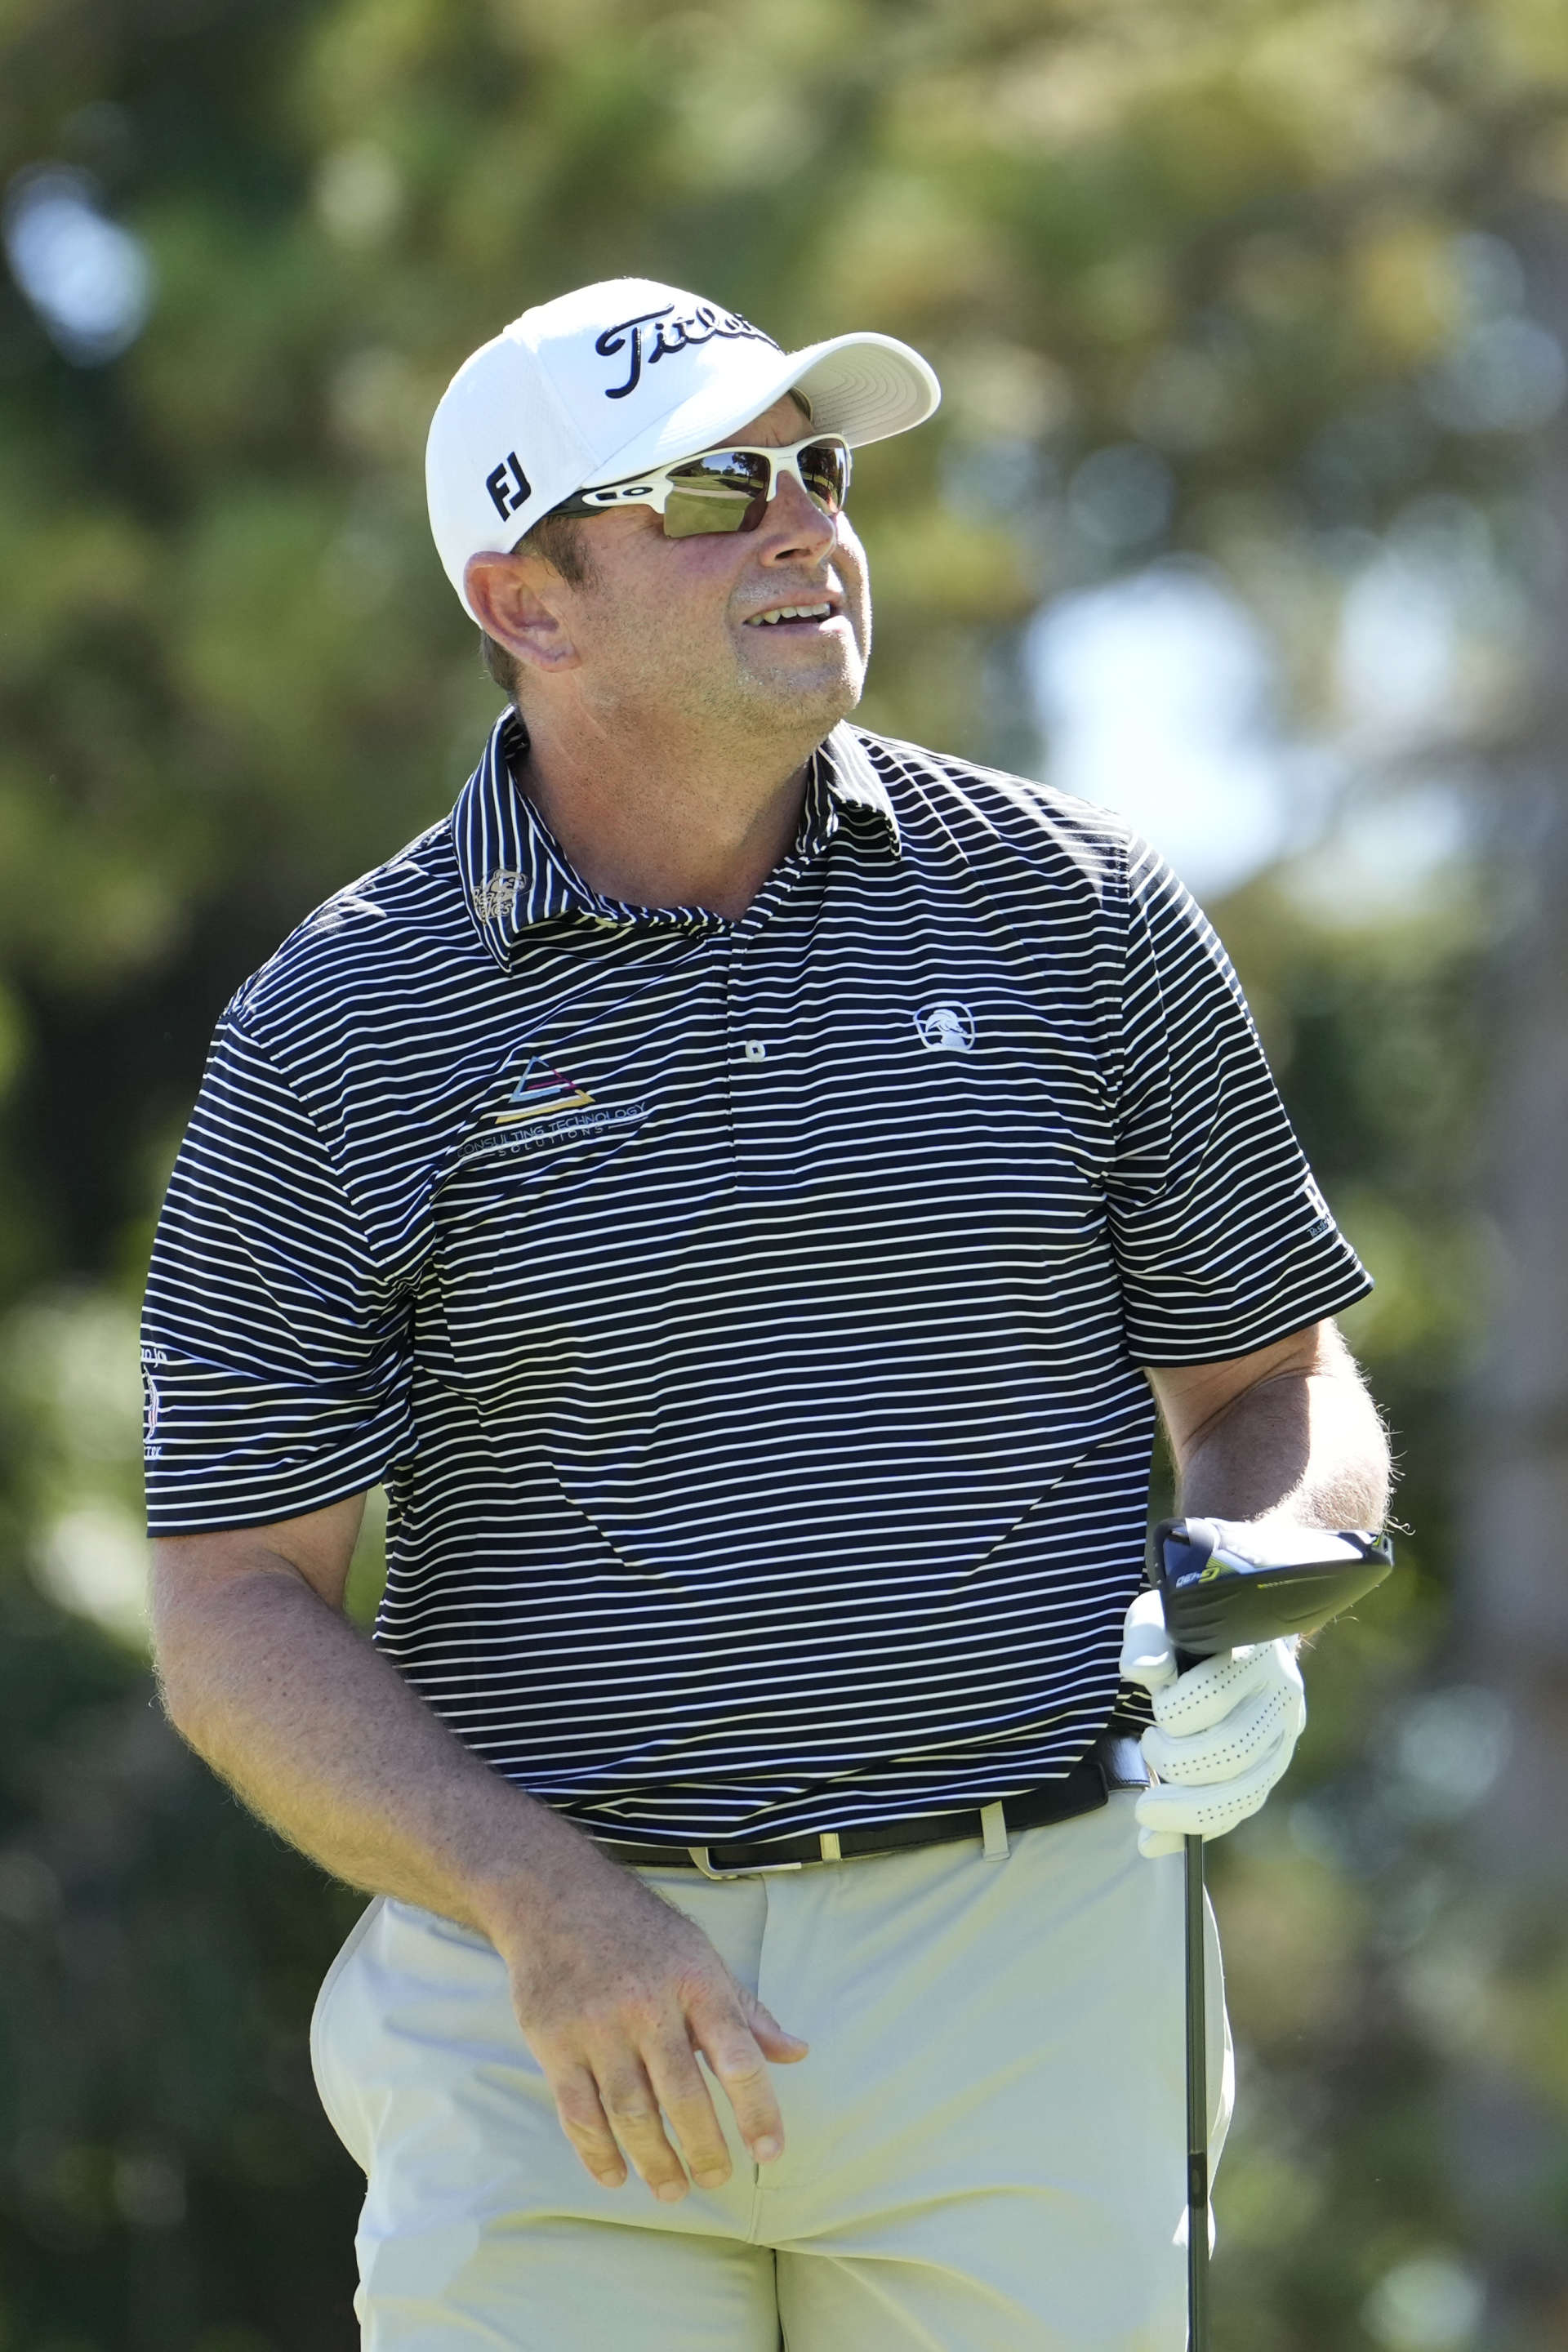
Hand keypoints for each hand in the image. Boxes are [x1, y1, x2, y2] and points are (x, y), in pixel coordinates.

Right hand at [484, 1847, 807, 2200]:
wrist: (554, 1896)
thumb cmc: (640, 1932)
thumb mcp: (700, 1956)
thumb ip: (747, 2012)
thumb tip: (797, 2054)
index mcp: (695, 1981)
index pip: (738, 2055)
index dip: (757, 2110)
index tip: (770, 2153)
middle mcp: (647, 2004)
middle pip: (683, 2096)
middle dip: (705, 2150)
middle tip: (716, 2181)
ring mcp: (597, 2025)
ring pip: (631, 2113)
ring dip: (654, 2161)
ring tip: (672, 2190)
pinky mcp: (553, 2042)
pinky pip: (578, 2113)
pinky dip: (597, 2153)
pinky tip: (615, 2176)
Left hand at [1118, 1588, 1305, 1858]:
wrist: (1234, 1638)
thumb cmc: (1189, 1628)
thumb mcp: (1163, 1615)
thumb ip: (1149, 1638)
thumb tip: (1140, 1670)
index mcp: (1255, 1654)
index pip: (1213, 1695)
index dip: (1173, 1710)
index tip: (1154, 1704)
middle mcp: (1280, 1699)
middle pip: (1233, 1750)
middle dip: (1177, 1763)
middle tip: (1147, 1747)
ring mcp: (1282, 1739)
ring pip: (1245, 1793)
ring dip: (1188, 1811)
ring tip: (1146, 1810)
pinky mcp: (1271, 1769)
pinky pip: (1240, 1811)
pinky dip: (1196, 1831)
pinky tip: (1155, 1841)